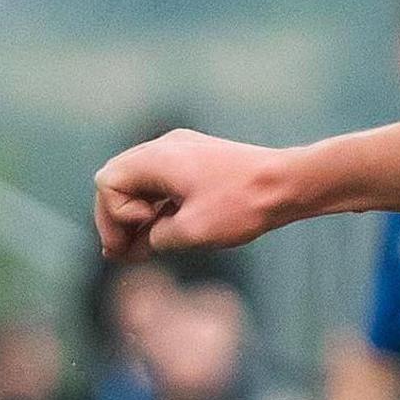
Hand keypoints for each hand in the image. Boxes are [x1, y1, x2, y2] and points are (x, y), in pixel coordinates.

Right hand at [93, 129, 295, 260]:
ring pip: (139, 182)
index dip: (112, 218)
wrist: (291, 183)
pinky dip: (155, 206)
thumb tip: (139, 245)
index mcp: (158, 158)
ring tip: (139, 249)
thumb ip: (152, 239)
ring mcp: (181, 150)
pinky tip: (161, 232)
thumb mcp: (190, 232)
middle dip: (117, 218)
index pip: (108, 183)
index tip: (133, 241)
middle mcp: (165, 147)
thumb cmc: (243, 205)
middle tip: (122, 253)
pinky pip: (161, 181)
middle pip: (118, 179)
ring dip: (135, 215)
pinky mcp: (197, 160)